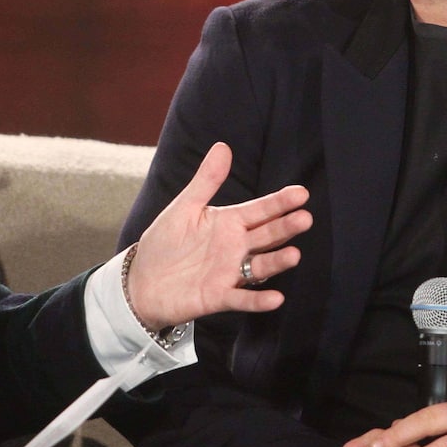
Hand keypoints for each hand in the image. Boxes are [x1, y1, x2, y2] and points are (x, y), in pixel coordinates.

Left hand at [125, 142, 309, 329]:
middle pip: (266, 236)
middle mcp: (235, 247)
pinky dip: (258, 300)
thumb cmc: (164, 242)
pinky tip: (276, 298)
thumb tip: (223, 146)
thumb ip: (206, 180)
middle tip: (305, 219)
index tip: (301, 194)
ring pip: (260, 266)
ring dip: (277, 262)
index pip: (260, 210)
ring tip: (294, 255)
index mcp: (229, 222)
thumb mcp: (184, 207)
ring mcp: (230, 272)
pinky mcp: (220, 297)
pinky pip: (242, 298)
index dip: (280, 202)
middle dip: (286, 228)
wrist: (142, 281)